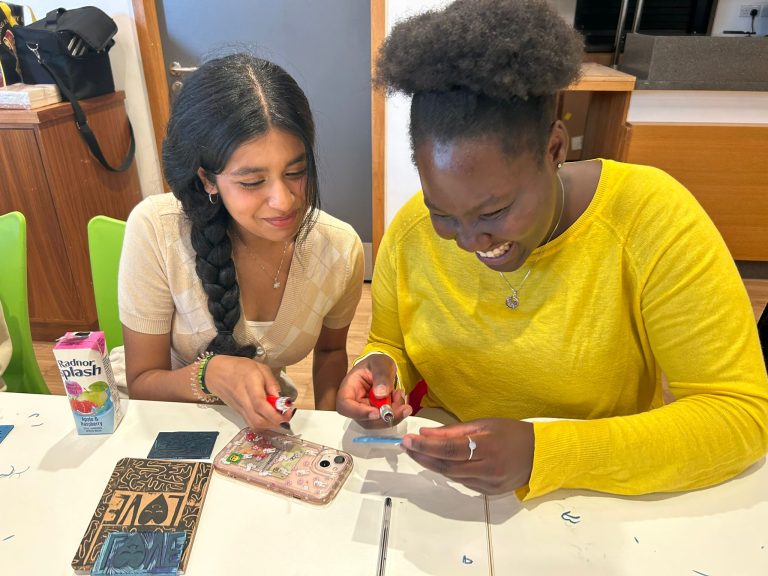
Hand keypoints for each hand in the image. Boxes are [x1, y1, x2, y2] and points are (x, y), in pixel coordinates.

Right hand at [203, 355, 292, 429]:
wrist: (216, 373)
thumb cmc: (240, 367)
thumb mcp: (261, 368)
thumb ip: (272, 383)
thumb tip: (282, 399)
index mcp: (250, 384)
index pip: (260, 404)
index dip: (275, 413)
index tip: (288, 414)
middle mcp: (243, 399)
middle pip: (257, 419)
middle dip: (275, 422)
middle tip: (287, 416)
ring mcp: (239, 408)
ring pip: (254, 424)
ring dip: (270, 425)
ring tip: (279, 417)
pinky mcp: (238, 413)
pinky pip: (251, 423)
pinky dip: (263, 424)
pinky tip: (270, 417)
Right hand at [336, 354, 411, 425]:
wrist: (383, 368)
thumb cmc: (377, 363)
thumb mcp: (380, 364)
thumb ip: (381, 376)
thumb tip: (381, 394)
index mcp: (348, 388)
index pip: (345, 406)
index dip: (358, 413)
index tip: (376, 413)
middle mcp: (354, 403)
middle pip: (363, 420)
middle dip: (385, 417)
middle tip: (403, 408)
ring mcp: (365, 411)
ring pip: (377, 423)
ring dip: (393, 414)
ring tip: (399, 395)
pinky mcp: (376, 414)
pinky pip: (386, 419)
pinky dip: (396, 412)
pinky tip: (399, 397)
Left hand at [401, 419, 533, 494]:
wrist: (539, 454)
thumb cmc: (511, 433)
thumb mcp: (484, 424)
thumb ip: (453, 431)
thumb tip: (426, 433)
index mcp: (486, 447)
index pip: (449, 449)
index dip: (426, 447)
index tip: (408, 441)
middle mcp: (487, 468)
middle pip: (447, 466)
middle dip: (424, 456)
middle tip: (407, 447)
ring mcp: (488, 483)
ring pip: (452, 476)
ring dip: (433, 465)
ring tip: (418, 453)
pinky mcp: (489, 492)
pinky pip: (463, 482)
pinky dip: (450, 472)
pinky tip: (440, 463)